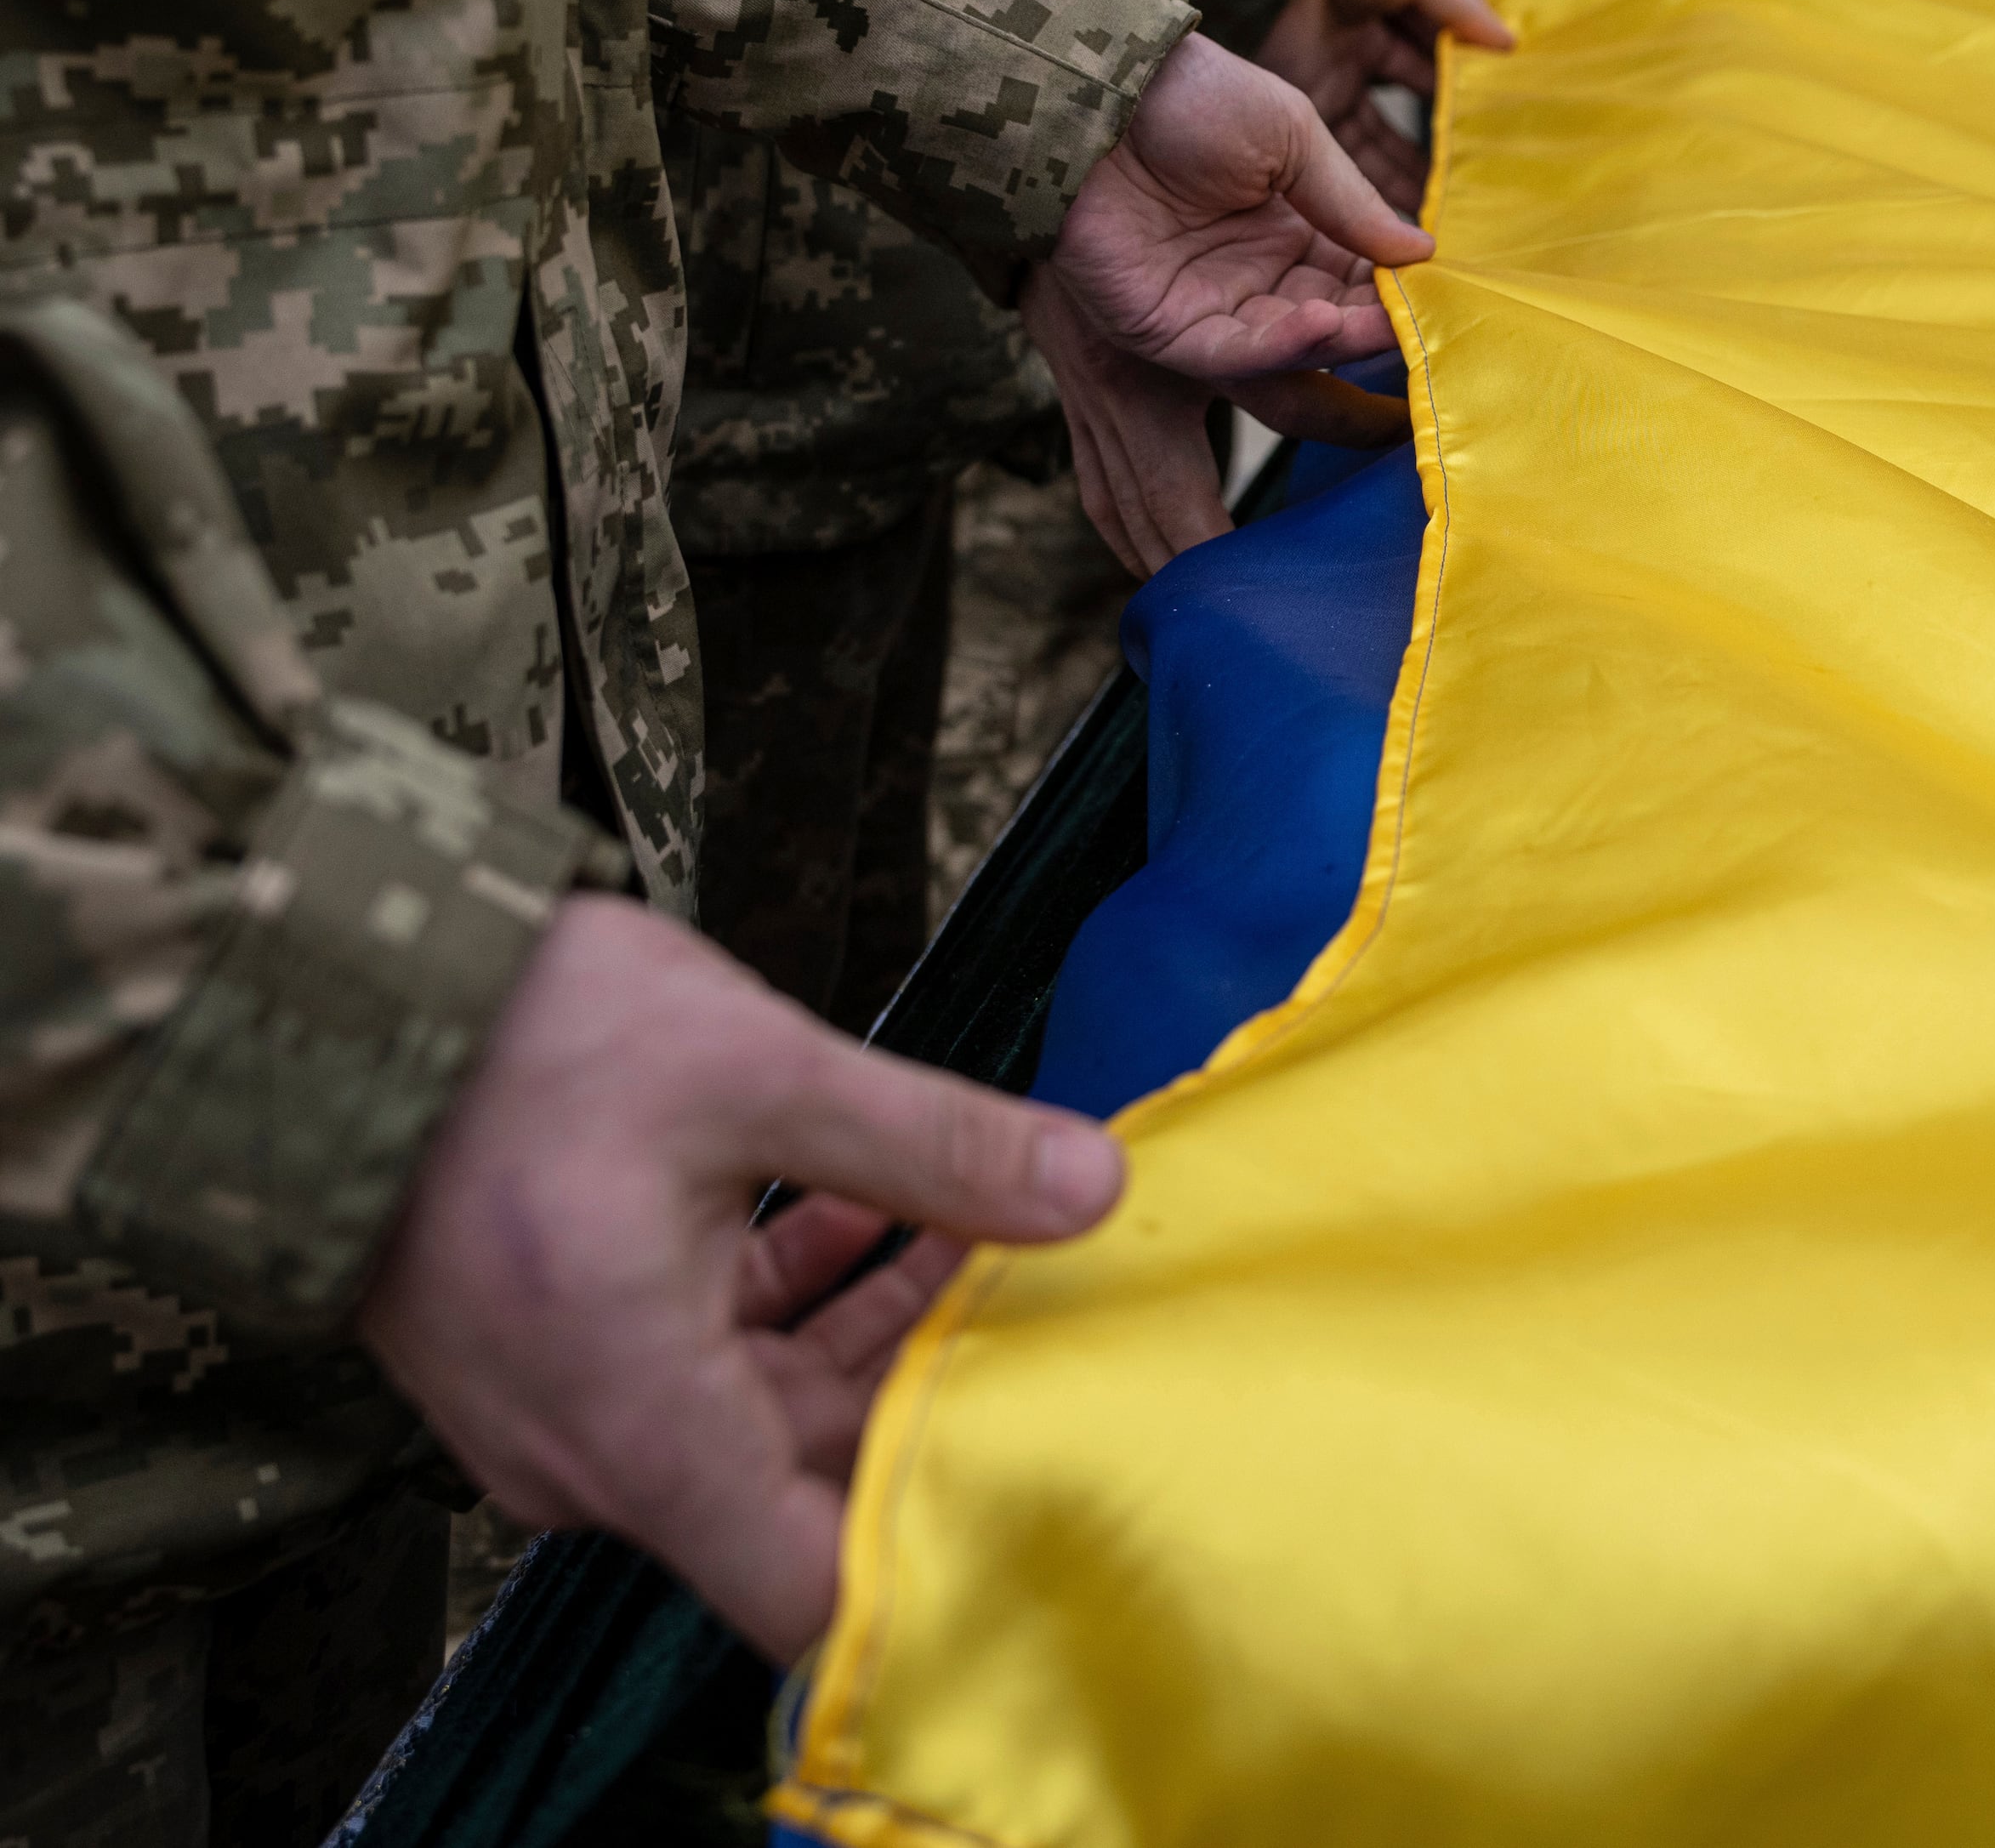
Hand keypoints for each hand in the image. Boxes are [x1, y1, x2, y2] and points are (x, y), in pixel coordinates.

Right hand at [358, 901, 1129, 1659]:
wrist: (321, 991)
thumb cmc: (520, 1041)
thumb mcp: (760, 1075)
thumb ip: (933, 1147)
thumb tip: (1094, 1187)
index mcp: (639, 1427)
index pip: (808, 1582)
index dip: (930, 1535)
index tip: (1035, 1442)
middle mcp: (594, 1453)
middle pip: (806, 1482)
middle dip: (933, 1390)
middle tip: (1051, 1293)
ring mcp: (566, 1407)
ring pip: (765, 1406)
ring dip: (877, 1321)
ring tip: (988, 1221)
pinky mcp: (556, 1348)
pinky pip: (702, 1358)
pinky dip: (793, 1293)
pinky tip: (879, 1203)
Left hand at [1033, 34, 1434, 571]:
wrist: (1095, 91)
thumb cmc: (1191, 96)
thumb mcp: (1292, 135)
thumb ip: (1352, 200)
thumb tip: (1424, 254)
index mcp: (1292, 229)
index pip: (1360, 279)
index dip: (1399, 289)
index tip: (1445, 294)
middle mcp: (1256, 277)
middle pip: (1333, 324)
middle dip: (1379, 328)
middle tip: (1427, 327)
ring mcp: (1211, 308)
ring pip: (1291, 348)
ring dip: (1338, 341)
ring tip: (1382, 326)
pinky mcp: (1164, 330)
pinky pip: (1233, 354)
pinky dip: (1280, 347)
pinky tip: (1322, 324)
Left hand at [1262, 0, 1513, 212]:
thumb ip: (1461, 6)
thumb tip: (1511, 43)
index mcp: (1381, 17)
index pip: (1430, 64)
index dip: (1459, 91)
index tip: (1496, 124)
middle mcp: (1353, 58)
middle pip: (1405, 111)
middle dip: (1438, 143)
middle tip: (1480, 177)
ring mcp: (1328, 89)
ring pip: (1379, 142)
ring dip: (1412, 173)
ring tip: (1454, 206)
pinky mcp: (1304, 119)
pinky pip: (1349, 160)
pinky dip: (1378, 186)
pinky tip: (1411, 210)